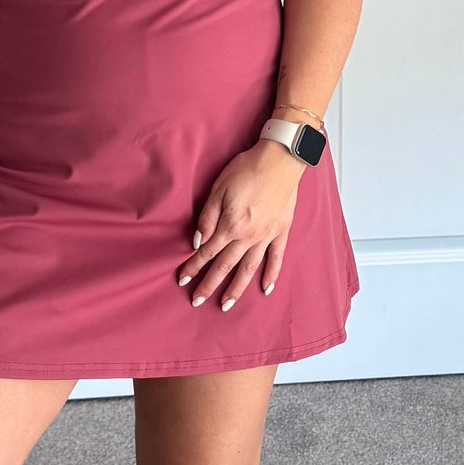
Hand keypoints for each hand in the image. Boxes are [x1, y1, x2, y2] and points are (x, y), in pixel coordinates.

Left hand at [178, 140, 304, 311]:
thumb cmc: (247, 169)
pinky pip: (276, 258)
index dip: (193, 267)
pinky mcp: (281, 231)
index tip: (183, 280)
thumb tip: (197, 242)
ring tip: (227, 305)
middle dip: (209, 285)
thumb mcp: (219, 188)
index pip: (207, 252)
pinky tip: (265, 289)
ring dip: (236, 288)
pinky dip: (271, 274)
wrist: (280, 159)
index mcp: (231, 225)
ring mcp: (267, 235)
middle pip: (225, 265)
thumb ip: (207, 217)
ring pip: (249, 268)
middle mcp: (248, 236)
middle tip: (197, 301)